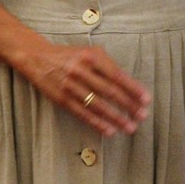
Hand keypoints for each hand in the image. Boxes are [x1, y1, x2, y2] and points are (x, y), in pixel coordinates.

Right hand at [24, 42, 150, 136]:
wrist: (38, 58)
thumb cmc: (71, 56)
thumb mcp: (90, 53)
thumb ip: (107, 66)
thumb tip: (129, 86)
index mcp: (93, 56)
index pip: (117, 75)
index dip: (133, 88)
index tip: (146, 100)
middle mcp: (82, 70)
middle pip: (110, 91)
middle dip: (128, 105)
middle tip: (142, 116)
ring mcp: (71, 86)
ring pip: (98, 105)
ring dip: (116, 118)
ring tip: (130, 127)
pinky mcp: (62, 99)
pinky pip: (82, 113)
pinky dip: (97, 123)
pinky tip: (109, 131)